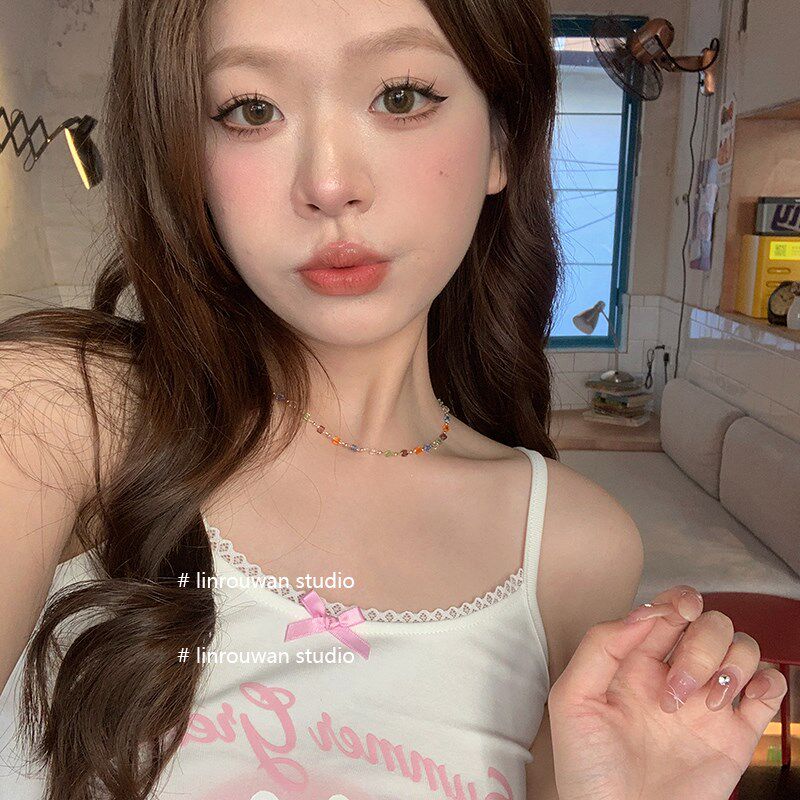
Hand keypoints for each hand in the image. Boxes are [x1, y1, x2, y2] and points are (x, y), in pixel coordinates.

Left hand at [547, 585, 787, 799]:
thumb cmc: (588, 769)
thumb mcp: (572, 699)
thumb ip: (599, 647)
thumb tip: (642, 613)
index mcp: (634, 661)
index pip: (667, 610)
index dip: (677, 601)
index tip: (679, 612)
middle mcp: (674, 674)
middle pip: (709, 623)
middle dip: (699, 645)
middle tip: (677, 687)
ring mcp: (706, 702)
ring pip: (741, 648)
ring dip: (729, 665)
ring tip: (704, 705)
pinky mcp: (736, 733)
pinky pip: (771, 688)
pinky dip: (768, 682)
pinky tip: (743, 699)